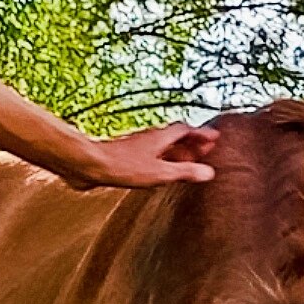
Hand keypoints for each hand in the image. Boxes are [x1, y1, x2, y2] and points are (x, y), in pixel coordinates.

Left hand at [69, 121, 216, 188]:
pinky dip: (161, 162)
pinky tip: (159, 172)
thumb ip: (185, 172)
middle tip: (205, 150)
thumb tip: (209, 173)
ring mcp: (137, 149)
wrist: (89, 166)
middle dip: (191, 144)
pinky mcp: (125, 159)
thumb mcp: (160, 172)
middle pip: (175, 138)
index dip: (200, 134)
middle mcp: (149, 140)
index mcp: (160, 138)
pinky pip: (150, 158)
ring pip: (162, 148)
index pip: (185, 131)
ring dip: (176, 153)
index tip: (214, 137)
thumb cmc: (122, 167)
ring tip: (187, 163)